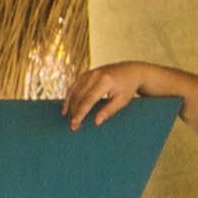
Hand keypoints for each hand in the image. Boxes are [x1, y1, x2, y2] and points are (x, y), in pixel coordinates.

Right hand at [62, 60, 176, 127]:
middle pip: (79, 96)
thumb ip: (109, 111)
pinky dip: (69, 97)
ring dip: (70, 105)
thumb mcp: (122, 100)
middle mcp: (95, 75)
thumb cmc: (128, 87)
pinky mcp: (86, 74)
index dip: (80, 113)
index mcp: (105, 81)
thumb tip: (96, 122)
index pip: (89, 100)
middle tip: (73, 126)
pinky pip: (74, 86)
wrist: (131, 71)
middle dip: (74, 111)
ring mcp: (89, 73)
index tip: (75, 124)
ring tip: (69, 119)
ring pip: (74, 91)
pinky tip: (66, 108)